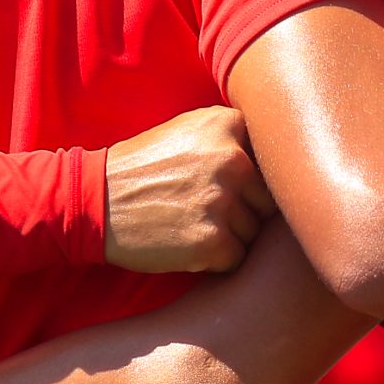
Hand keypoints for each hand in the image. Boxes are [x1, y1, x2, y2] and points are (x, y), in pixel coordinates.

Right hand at [103, 106, 269, 274]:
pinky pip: (236, 258)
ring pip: (254, 231)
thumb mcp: (187, 130)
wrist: (95, 201)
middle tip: (202, 208)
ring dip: (229, 235)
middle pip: (267, 199)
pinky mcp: (213, 242)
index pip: (269, 160)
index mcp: (226, 125)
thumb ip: (232, 136)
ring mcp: (223, 202)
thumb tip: (288, 157)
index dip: (247, 178)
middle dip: (243, 210)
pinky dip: (215, 258)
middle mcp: (231, 159)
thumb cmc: (144, 168)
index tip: (220, 182)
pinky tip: (185, 242)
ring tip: (189, 223)